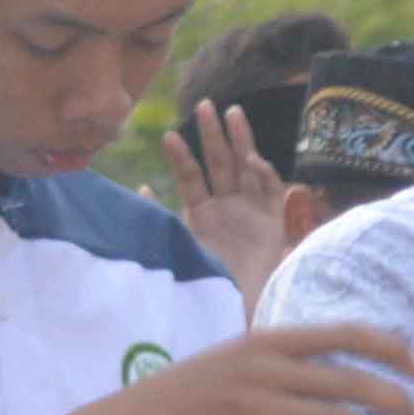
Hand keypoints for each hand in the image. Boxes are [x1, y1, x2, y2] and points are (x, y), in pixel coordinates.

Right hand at [51, 316, 413, 414]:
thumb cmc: (179, 400)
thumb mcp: (229, 363)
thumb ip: (276, 362)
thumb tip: (326, 371)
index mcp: (264, 342)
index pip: (346, 334)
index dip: (392, 350)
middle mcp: (265, 369)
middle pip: (354, 380)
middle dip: (399, 402)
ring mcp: (256, 407)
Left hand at [165, 98, 302, 312]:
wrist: (235, 309)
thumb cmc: (203, 283)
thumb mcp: (174, 246)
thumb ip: (159, 217)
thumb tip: (141, 188)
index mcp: (203, 215)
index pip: (191, 177)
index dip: (181, 157)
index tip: (168, 135)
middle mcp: (228, 209)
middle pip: (222, 164)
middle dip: (214, 135)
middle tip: (205, 105)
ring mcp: (252, 214)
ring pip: (247, 169)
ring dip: (240, 141)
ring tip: (231, 112)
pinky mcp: (273, 225)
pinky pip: (270, 193)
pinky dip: (263, 175)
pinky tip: (252, 160)